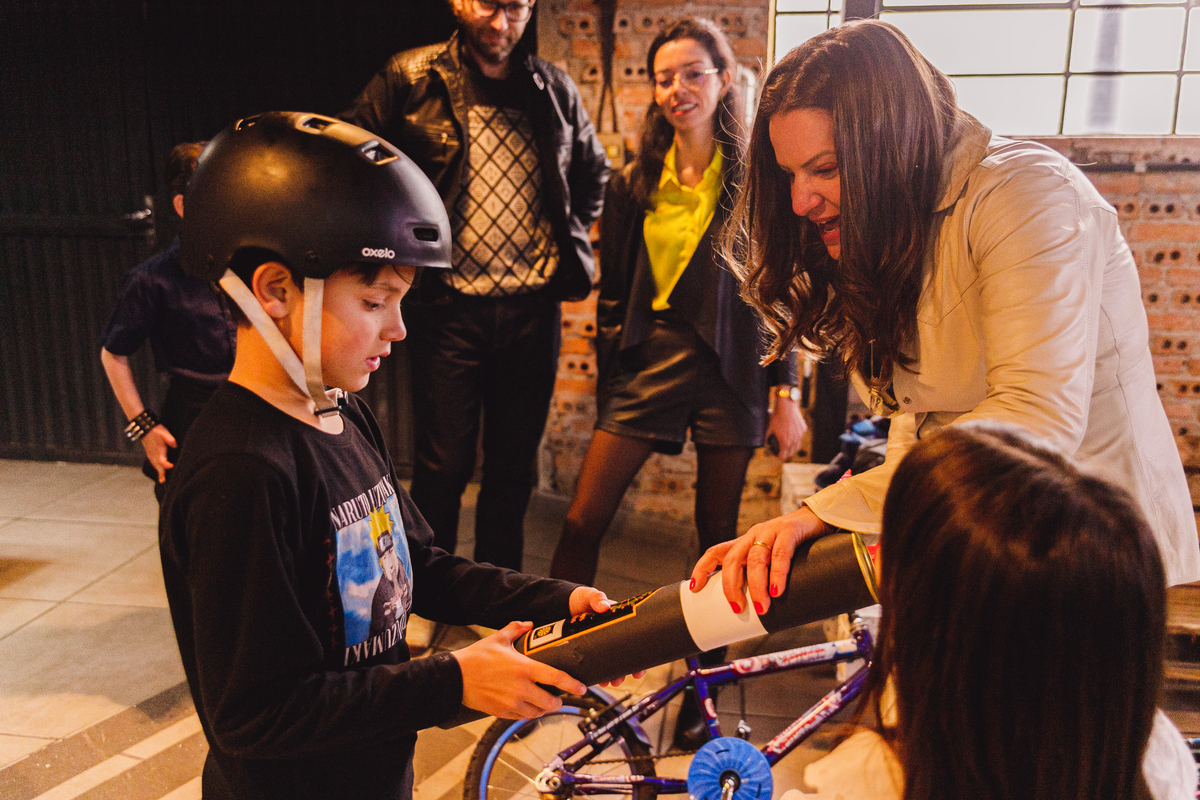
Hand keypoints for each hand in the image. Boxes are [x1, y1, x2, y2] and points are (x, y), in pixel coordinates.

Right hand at [140, 425, 176, 482]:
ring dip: (158, 471)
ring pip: (154, 464)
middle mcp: (154, 452)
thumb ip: (170, 439)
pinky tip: (158, 470)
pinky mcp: (148, 451)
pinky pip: (152, 461)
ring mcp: (150, 452)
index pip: (162, 459)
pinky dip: (155, 466)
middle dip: (161, 472)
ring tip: (162, 479)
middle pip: (157, 464)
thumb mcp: (164, 432)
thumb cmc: (156, 429)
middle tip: (163, 480)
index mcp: (159, 448)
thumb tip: (175, 446)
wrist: (144, 427)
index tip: (171, 466)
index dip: (166, 463)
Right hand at [453, 621, 587, 719]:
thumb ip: (516, 628)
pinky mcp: (502, 712)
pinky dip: (528, 714)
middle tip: (559, 697)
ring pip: (537, 713)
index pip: (556, 678)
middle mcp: (521, 688)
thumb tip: (528, 623)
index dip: (573, 685)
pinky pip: (522, 718)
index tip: (583, 687)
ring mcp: (512, 702)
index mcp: (524, 668)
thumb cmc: (476, 657)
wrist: (454, 677)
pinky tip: (528, 708)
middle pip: (550, 702)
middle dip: (558, 701)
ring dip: (544, 709)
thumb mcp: (498, 638)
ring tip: (544, 703)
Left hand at [566, 588, 642, 685]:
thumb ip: (597, 598)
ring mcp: (600, 642)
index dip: (640, 655)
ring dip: (613, 674)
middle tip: (624, 678)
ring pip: (611, 661)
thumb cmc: (581, 598)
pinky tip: (598, 679)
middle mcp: (612, 634)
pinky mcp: (587, 648)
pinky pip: (595, 662)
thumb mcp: (590, 595)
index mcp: (618, 621)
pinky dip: (599, 672)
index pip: (634, 639)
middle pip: (624, 655)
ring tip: (611, 682)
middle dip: (626, 670)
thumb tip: (604, 606)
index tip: (640, 668)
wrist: (563, 603)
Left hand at [688, 506, 828, 615]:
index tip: (695, 588)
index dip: (702, 568)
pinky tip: (777, 590)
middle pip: (732, 559)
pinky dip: (778, 573)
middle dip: (731, 586)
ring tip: (762, 607)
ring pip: (755, 559)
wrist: (821, 518)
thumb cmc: (795, 546)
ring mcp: (770, 531)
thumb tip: (760, 615)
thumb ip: (763, 578)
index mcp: (745, 543)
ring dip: (757, 586)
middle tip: (737, 608)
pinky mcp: (790, 530)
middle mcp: (753, 535)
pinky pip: (781, 552)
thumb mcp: (772, 559)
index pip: (715, 552)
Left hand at [765, 397, 805, 459]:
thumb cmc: (776, 417)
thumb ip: (767, 439)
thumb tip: (766, 444)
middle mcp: (794, 441)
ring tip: (787, 443)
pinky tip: (791, 432)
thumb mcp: (769, 429)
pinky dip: (796, 438)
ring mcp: (800, 435)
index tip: (775, 452)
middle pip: (791, 453)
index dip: (778, 456)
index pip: (783, 456)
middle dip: (785, 453)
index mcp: (785, 443)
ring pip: (797, 446)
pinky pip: (800, 437)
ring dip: (792, 447)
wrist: (786, 406)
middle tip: (780, 449)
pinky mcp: (803, 429)